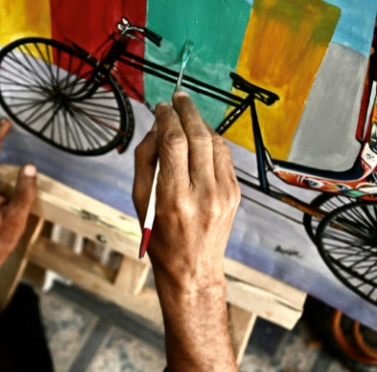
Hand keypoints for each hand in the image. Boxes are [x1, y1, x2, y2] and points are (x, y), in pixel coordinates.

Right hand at [132, 92, 240, 371]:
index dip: (167, 118)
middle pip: (198, 136)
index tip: (161, 107)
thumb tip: (156, 129)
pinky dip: (212, 141)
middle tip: (178, 98)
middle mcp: (202, 194)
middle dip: (187, 111)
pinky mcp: (234, 195)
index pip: (174, 143)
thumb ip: (145, 162)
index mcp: (173, 198)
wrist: (193, 269)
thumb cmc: (161, 239)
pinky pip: (225, 157)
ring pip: (215, 143)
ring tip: (188, 115)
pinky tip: (201, 137)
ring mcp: (223, 194)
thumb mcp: (141, 203)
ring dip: (201, 123)